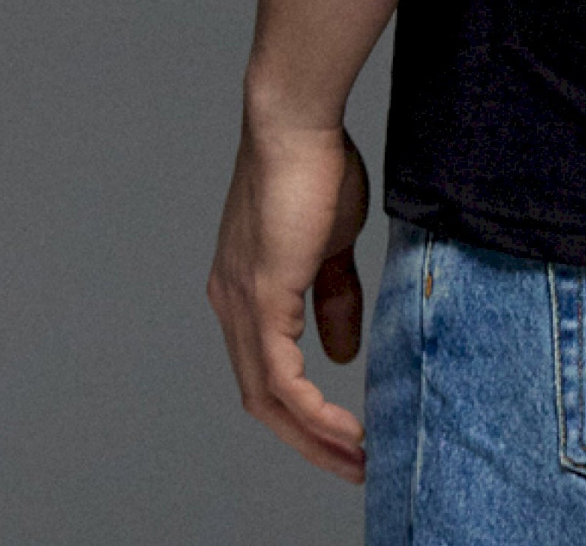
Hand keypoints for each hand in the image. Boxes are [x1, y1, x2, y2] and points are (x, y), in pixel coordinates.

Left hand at [207, 115, 371, 482]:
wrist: (296, 120)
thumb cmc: (315, 166)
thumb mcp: (332, 243)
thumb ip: (333, 298)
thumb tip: (340, 353)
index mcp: (244, 289)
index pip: (266, 370)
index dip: (302, 410)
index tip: (345, 433)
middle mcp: (230, 304)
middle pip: (261, 398)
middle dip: (308, 440)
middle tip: (352, 465)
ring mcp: (240, 303)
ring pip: (267, 398)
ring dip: (312, 437)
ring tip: (356, 458)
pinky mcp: (260, 297)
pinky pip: (282, 378)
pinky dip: (313, 412)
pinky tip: (344, 428)